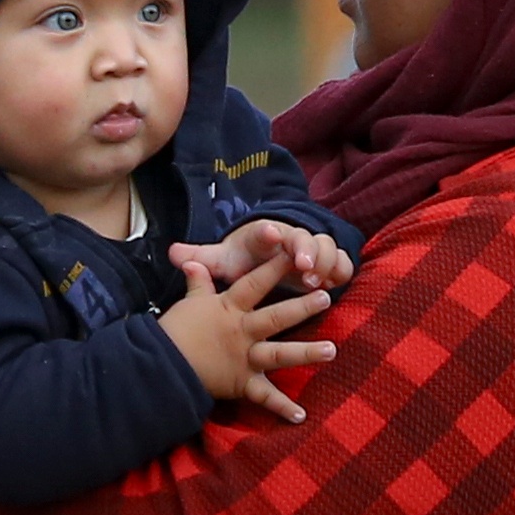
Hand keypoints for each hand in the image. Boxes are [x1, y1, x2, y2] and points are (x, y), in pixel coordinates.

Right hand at [158, 239, 340, 422]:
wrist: (162, 365)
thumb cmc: (175, 331)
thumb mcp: (188, 303)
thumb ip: (198, 283)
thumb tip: (192, 262)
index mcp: (229, 309)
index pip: (255, 283)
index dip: (274, 267)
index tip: (294, 253)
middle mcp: (242, 332)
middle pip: (276, 317)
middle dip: (302, 307)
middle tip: (326, 297)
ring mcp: (244, 359)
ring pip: (280, 354)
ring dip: (306, 353)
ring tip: (332, 350)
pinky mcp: (242, 384)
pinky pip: (265, 397)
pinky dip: (282, 407)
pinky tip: (302, 415)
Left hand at [188, 215, 353, 295]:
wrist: (272, 254)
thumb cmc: (247, 258)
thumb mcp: (225, 259)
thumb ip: (202, 257)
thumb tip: (172, 254)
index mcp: (263, 235)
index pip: (266, 229)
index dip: (268, 232)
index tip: (268, 234)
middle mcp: (290, 237)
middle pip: (302, 236)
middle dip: (304, 249)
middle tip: (302, 266)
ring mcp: (313, 248)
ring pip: (326, 246)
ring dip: (324, 262)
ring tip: (316, 282)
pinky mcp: (329, 262)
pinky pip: (343, 263)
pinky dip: (341, 271)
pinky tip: (336, 285)